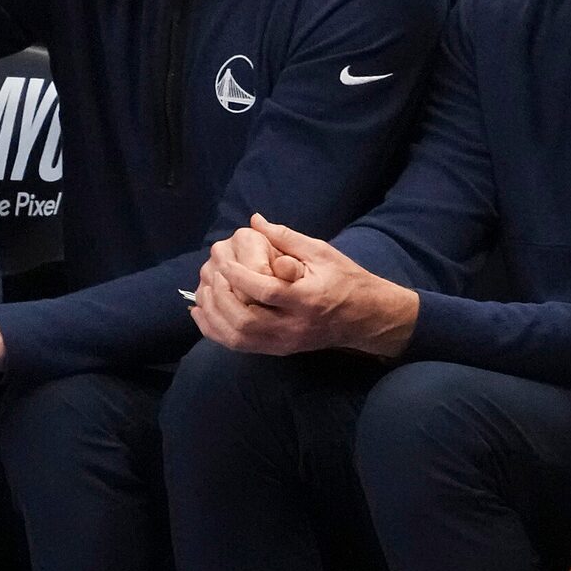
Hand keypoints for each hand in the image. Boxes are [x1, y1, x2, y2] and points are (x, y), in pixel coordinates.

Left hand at [189, 216, 416, 356]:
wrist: (367, 318)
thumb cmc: (346, 280)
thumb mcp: (322, 253)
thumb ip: (287, 238)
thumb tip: (255, 220)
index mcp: (308, 299)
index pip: (266, 291)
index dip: (239, 276)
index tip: (223, 260)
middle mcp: (294, 326)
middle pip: (246, 320)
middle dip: (221, 297)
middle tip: (211, 275)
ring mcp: (285, 343)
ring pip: (239, 338)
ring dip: (214, 315)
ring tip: (204, 291)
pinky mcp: (279, 350)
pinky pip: (240, 346)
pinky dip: (216, 331)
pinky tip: (203, 312)